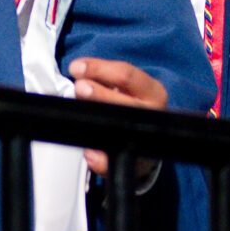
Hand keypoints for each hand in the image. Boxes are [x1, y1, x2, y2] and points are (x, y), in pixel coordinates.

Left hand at [69, 57, 167, 176]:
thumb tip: (80, 71)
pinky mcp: (137, 163)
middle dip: (97, 93)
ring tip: (79, 114)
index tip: (77, 67)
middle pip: (123, 101)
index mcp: (153, 91)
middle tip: (79, 88)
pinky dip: (99, 158)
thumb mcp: (128, 88)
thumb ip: (106, 78)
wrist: (151, 141)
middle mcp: (153, 113)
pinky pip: (115, 161)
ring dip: (97, 119)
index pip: (126, 75)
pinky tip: (90, 152)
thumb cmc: (133, 107)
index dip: (98, 69)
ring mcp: (145, 138)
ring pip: (121, 127)